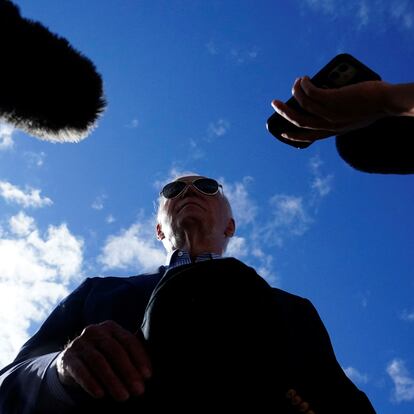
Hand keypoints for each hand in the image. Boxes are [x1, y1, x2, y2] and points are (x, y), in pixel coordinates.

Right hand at [56, 320, 151, 400]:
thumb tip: (149, 371)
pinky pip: (80, 371)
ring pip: (98, 362)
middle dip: (128, 372)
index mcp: (111, 327)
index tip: (148, 376)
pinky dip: (91, 383)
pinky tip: (101, 395)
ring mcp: (79, 343)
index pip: (128, 340)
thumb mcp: (116, 350)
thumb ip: (132, 353)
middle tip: (138, 390)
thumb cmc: (103, 356)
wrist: (70, 362)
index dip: (139, 358)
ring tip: (123, 396)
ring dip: (112, 381)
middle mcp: (95, 331)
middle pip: (115, 351)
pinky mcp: (67, 358)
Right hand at [271, 77, 390, 142]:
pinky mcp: (333, 99)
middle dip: (284, 112)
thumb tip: (325, 97)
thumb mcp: (354, 116)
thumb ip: (339, 113)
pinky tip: (304, 78)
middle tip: (275, 103)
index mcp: (334, 131)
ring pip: (303, 104)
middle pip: (299, 122)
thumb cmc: (375, 106)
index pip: (309, 137)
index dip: (293, 136)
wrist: (388, 102)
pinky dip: (304, 85)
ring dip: (295, 92)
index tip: (284, 132)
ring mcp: (330, 112)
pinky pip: (311, 92)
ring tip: (295, 83)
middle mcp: (329, 125)